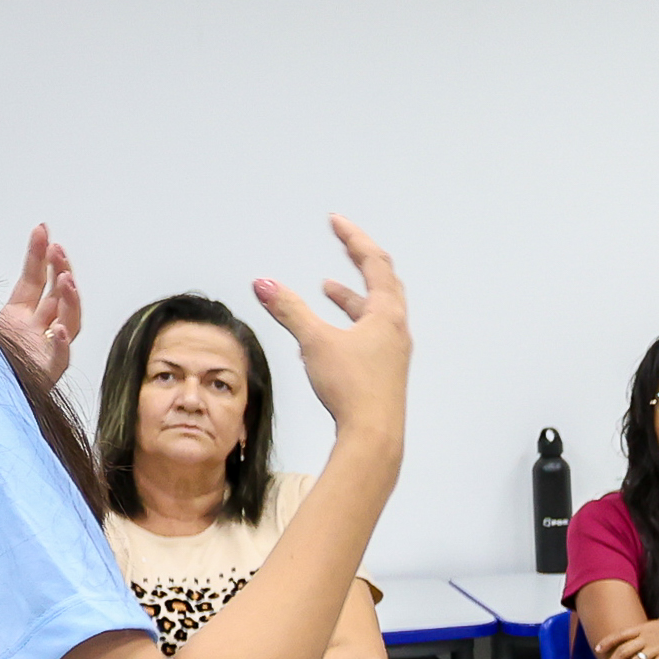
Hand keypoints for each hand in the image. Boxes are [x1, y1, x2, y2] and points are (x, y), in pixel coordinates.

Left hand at [0, 222, 80, 383]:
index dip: (38, 255)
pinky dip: (60, 345)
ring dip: (69, 300)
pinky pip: (58, 359)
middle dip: (60, 269)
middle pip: (56, 296)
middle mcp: (35, 332)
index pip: (33, 281)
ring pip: (68, 321)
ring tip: (66, 280)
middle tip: (58, 250)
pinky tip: (58, 331)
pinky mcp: (44, 375)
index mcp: (18, 319)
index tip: (42, 230)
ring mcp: (42, 353)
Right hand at [252, 216, 409, 444]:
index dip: (354, 238)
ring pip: (374, 312)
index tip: (336, 221)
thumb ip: (289, 310)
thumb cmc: (353, 388)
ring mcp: (393, 351)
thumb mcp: (315, 342)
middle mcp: (396, 330)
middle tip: (343, 242)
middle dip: (360, 260)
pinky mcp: (384, 371)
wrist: (374, 436)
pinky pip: (368, 335)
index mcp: (387, 315)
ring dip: (351, 296)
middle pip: (383, 282)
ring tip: (326, 287)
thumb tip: (262, 284)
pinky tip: (326, 335)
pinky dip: (349, 324)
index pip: (375, 262)